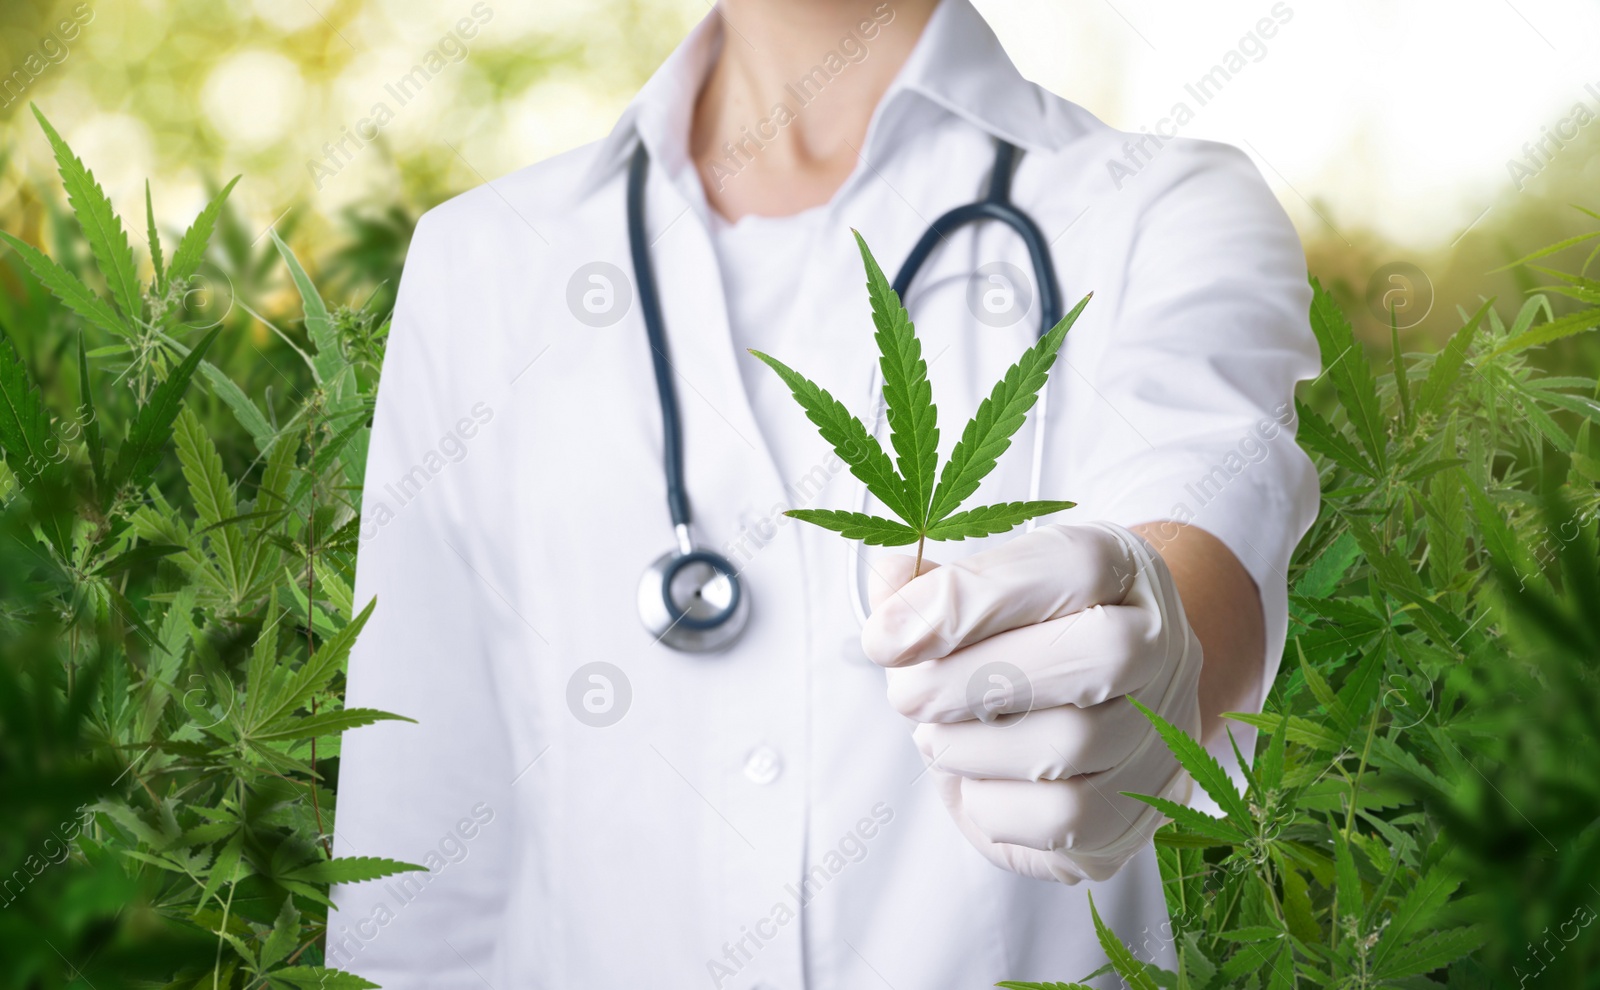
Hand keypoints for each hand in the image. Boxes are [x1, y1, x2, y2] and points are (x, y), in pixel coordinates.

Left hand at [862, 522, 1202, 883]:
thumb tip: (889, 586)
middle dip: (972, 679)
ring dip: (971, 746)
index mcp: (1122, 569)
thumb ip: (929, 589)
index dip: (972, 600)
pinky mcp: (1135, 813)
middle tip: (905, 694)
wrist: (1094, 714)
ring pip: (1073, 745)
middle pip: (1098, 655)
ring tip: (936, 737)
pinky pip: (1064, 820)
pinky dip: (993, 804)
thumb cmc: (1022, 643)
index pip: (1074, 567)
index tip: (886, 636)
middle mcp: (1160, 646)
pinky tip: (975, 780)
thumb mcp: (980, 594)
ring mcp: (1160, 735)